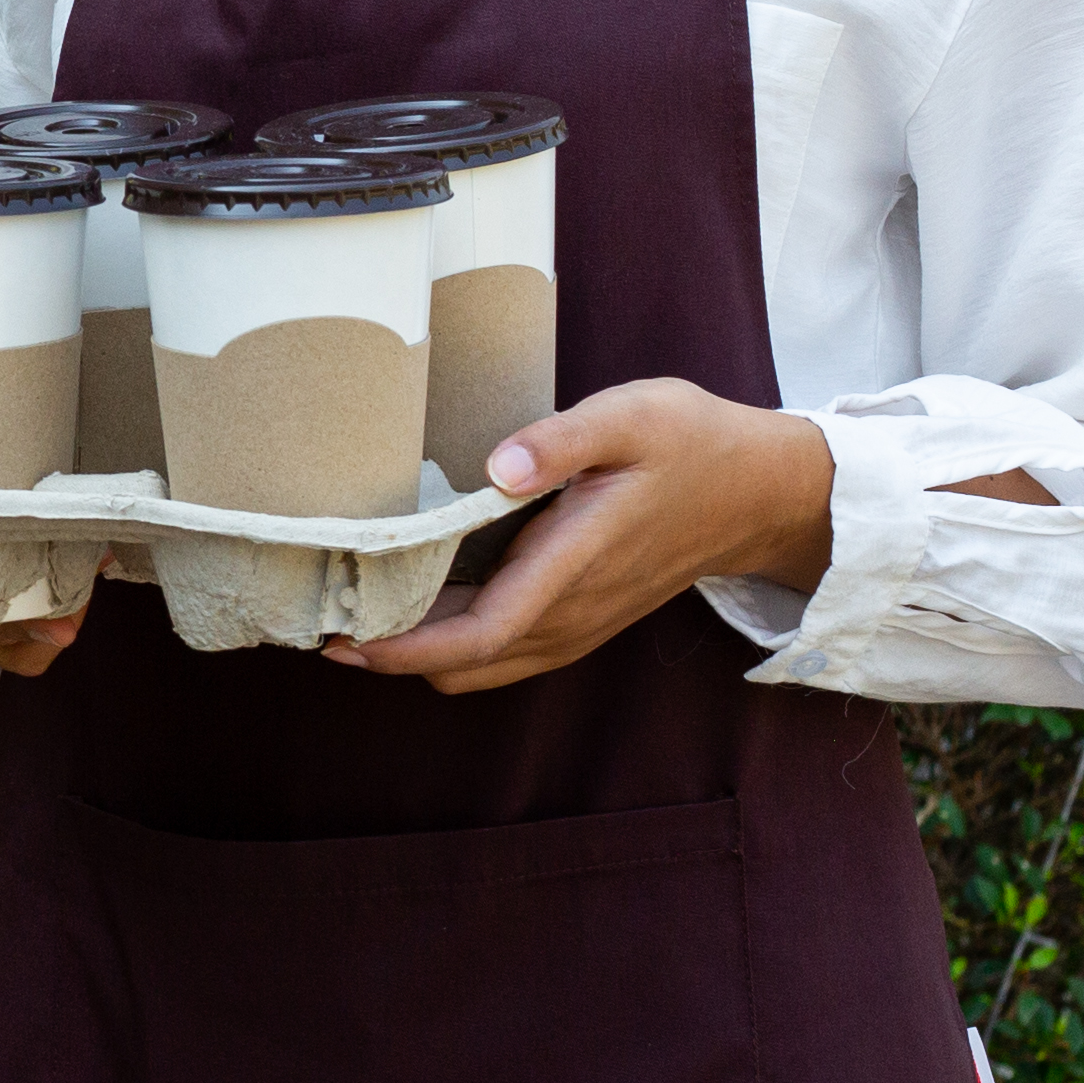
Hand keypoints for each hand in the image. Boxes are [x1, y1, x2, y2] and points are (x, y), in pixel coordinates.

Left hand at [328, 377, 832, 695]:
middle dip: (391, 654)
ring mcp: (580, 622)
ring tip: (356, 614)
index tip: (339, 636)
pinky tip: (421, 607)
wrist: (761, 491)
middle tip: (321, 618)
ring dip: (420, 653)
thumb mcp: (630, 416)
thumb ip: (562, 439)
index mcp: (573, 564)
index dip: (402, 648)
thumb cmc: (693, 444)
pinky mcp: (584, 617)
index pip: (477, 634)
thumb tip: (497, 464)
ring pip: (485, 665)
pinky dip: (456, 645)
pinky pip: (508, 652)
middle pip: (466, 664)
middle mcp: (572, 611)